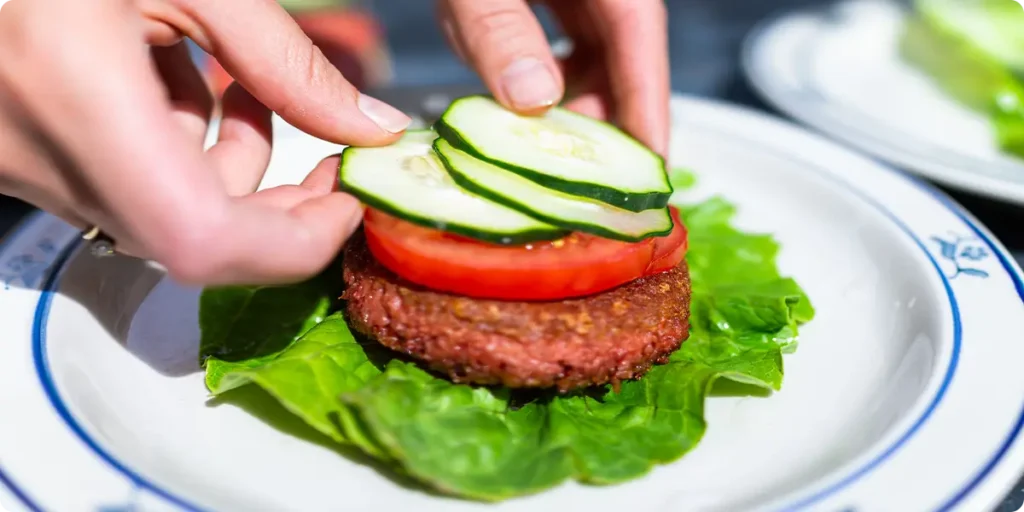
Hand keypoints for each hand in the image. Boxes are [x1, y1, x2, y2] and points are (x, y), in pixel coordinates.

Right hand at [0, 0, 411, 284]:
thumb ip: (284, 58)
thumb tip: (369, 125)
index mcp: (81, 103)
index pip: (203, 242)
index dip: (294, 243)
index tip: (346, 203)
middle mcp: (41, 155)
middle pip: (187, 239)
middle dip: (277, 210)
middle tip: (329, 161)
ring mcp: (20, 161)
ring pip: (155, 208)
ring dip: (227, 167)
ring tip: (252, 93)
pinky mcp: (14, 149)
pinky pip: (114, 179)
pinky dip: (172, 147)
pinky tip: (182, 78)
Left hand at [437, 0, 669, 154]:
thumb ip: (501, 27)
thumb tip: (533, 102)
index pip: (640, 39)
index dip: (648, 109)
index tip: (650, 169)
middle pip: (621, 50)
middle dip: (604, 113)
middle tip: (583, 174)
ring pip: (591, 48)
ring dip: (570, 97)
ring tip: (543, 145)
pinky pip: (558, 35)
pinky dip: (541, 70)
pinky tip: (514, 96)